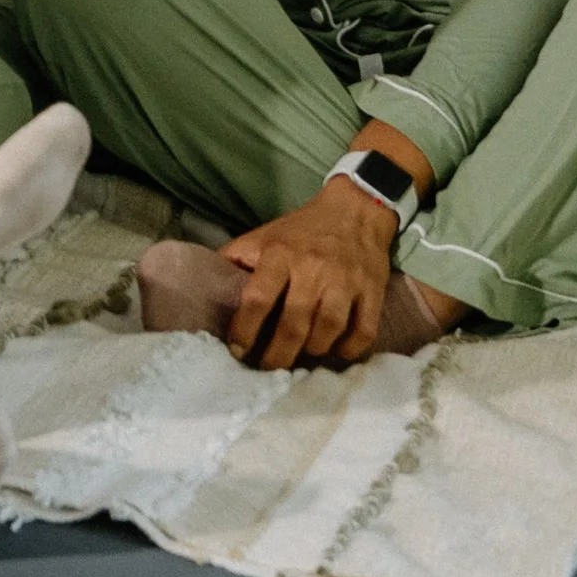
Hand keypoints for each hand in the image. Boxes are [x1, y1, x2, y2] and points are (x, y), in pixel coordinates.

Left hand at [222, 180, 397, 369]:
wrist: (355, 209)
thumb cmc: (301, 231)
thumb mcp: (263, 236)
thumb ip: (236, 260)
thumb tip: (203, 286)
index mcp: (280, 254)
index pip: (258, 298)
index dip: (245, 330)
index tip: (237, 350)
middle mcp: (313, 269)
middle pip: (294, 323)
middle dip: (278, 355)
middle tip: (269, 368)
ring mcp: (346, 281)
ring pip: (328, 330)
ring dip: (312, 351)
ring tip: (301, 357)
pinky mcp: (373, 290)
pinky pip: (364, 330)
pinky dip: (350, 349)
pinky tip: (336, 352)